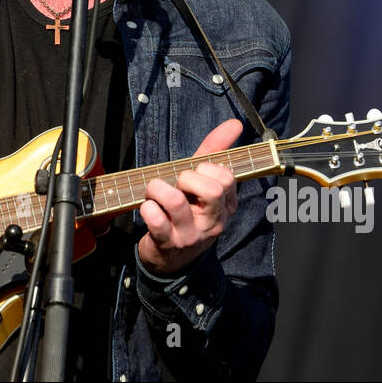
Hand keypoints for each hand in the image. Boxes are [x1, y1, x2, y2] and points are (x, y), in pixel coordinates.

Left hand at [137, 119, 242, 276]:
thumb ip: (215, 151)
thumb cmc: (187, 212)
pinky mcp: (167, 244)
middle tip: (176, 185)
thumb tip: (235, 123)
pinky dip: (146, 207)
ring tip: (155, 192)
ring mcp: (191, 235)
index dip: (204, 169)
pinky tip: (148, 209)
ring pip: (175, 200)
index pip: (226, 177)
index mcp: (226, 206)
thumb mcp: (202, 183)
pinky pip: (154, 218)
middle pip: (210, 188)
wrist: (170, 259)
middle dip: (185, 177)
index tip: (194, 175)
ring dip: (157, 188)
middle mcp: (213, 222)